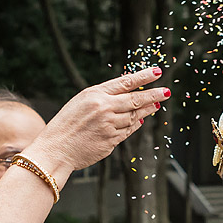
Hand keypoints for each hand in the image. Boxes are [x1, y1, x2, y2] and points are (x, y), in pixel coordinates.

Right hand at [26, 67, 169, 173]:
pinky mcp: (111, 140)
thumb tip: (127, 93)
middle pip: (135, 99)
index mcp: (94, 94)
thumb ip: (102, 97)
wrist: (55, 149)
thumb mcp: (81, 103)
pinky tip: (141, 121)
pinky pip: (128, 131)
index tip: (157, 72)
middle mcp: (103, 108)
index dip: (143, 77)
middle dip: (154, 94)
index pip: (125, 82)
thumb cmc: (66, 125)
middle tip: (166, 91)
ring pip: (134, 116)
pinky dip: (135, 125)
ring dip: (147, 111)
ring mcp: (108, 125)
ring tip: (156, 105)